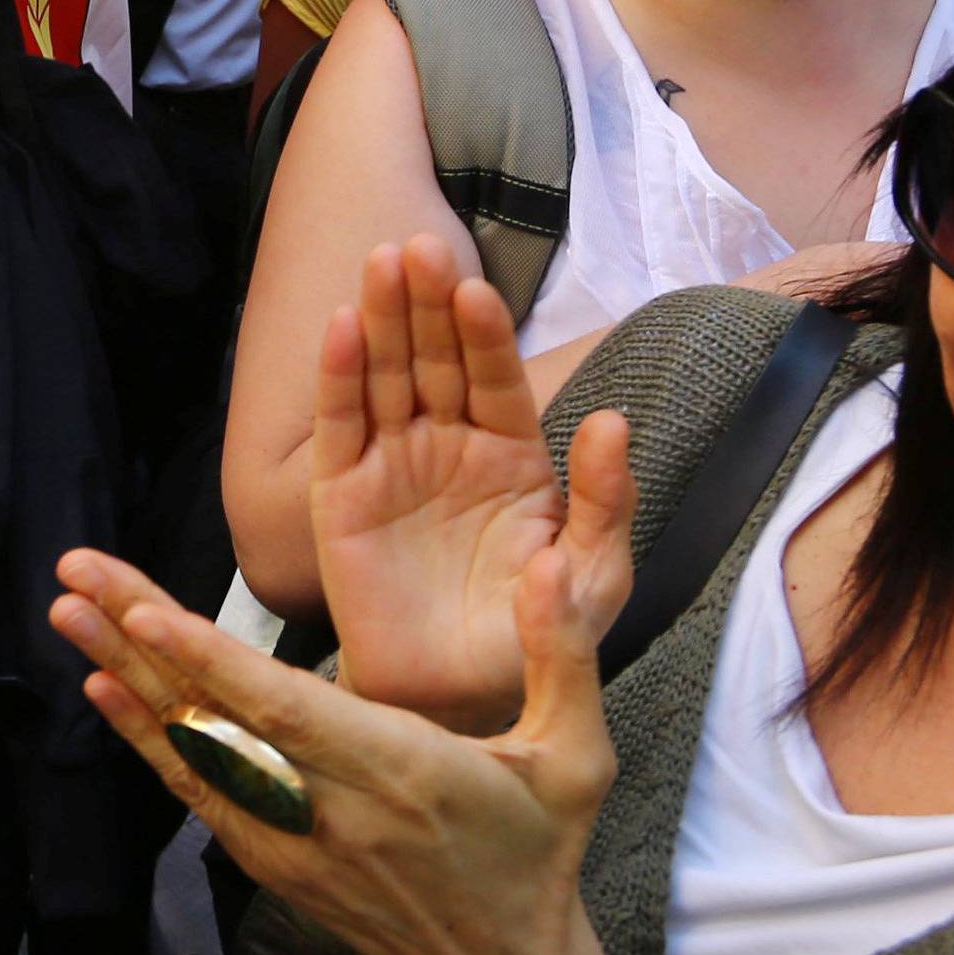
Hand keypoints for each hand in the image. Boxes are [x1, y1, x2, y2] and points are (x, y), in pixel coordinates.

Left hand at [52, 547, 627, 954]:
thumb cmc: (536, 855)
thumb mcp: (576, 759)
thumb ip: (561, 655)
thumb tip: (552, 565)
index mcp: (397, 771)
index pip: (284, 709)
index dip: (209, 660)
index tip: (144, 609)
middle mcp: (327, 805)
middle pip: (214, 713)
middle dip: (136, 638)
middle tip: (73, 576)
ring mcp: (288, 838)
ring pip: (192, 745)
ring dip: (123, 674)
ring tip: (66, 611)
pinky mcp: (270, 859)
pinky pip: (197, 787)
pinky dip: (146, 736)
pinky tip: (103, 688)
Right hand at [309, 236, 632, 732]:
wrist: (457, 707)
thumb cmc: (530, 640)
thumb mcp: (593, 577)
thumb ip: (606, 502)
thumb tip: (615, 422)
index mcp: (508, 453)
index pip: (494, 377)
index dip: (484, 334)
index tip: (476, 289)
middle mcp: (446, 444)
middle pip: (434, 358)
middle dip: (427, 302)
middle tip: (422, 247)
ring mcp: (392, 463)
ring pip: (385, 374)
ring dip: (380, 317)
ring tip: (382, 261)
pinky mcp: (343, 494)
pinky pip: (341, 425)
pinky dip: (339, 375)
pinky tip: (340, 326)